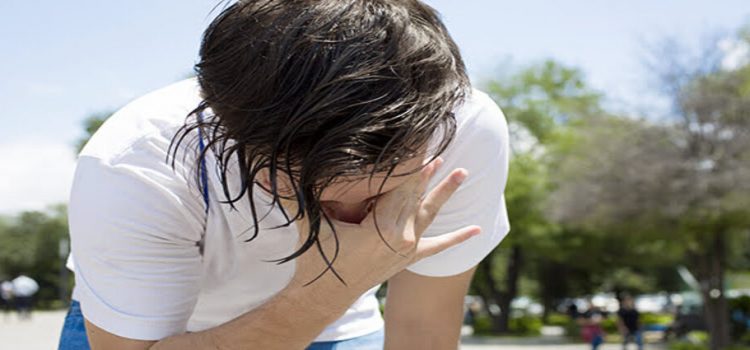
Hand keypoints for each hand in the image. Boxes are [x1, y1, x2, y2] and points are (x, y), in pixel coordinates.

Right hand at [281, 158, 481, 294]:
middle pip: (415, 194)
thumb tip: (268, 170)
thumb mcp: (310, 224)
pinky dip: (456, 238)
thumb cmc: (317, 260)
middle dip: (425, 167)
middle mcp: (401, 237)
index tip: (418, 136)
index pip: (399, 184)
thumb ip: (294, 195)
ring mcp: (407, 248)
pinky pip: (437, 246)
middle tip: (439, 140)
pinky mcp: (407, 256)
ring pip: (428, 212)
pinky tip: (475, 230)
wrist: (323, 297)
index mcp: (383, 227)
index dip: (408, 159)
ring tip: (462, 170)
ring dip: (444, 191)